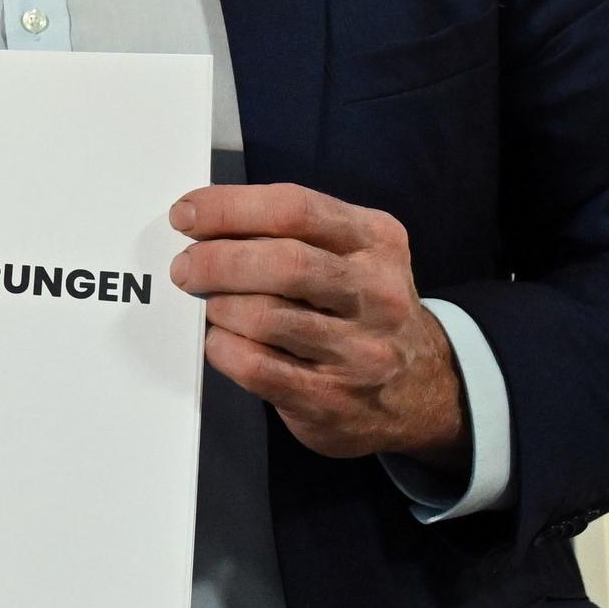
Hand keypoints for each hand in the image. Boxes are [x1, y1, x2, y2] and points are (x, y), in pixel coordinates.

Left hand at [169, 183, 466, 462]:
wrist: (424, 390)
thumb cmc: (361, 308)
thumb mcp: (353, 254)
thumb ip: (292, 232)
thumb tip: (202, 221)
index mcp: (377, 242)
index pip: (294, 209)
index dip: (229, 208)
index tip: (185, 214)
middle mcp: (378, 294)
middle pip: (281, 263)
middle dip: (215, 261)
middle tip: (184, 267)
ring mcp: (361, 351)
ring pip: (265, 316)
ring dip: (220, 307)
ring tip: (212, 306)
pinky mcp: (333, 400)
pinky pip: (256, 366)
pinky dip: (223, 348)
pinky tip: (224, 342)